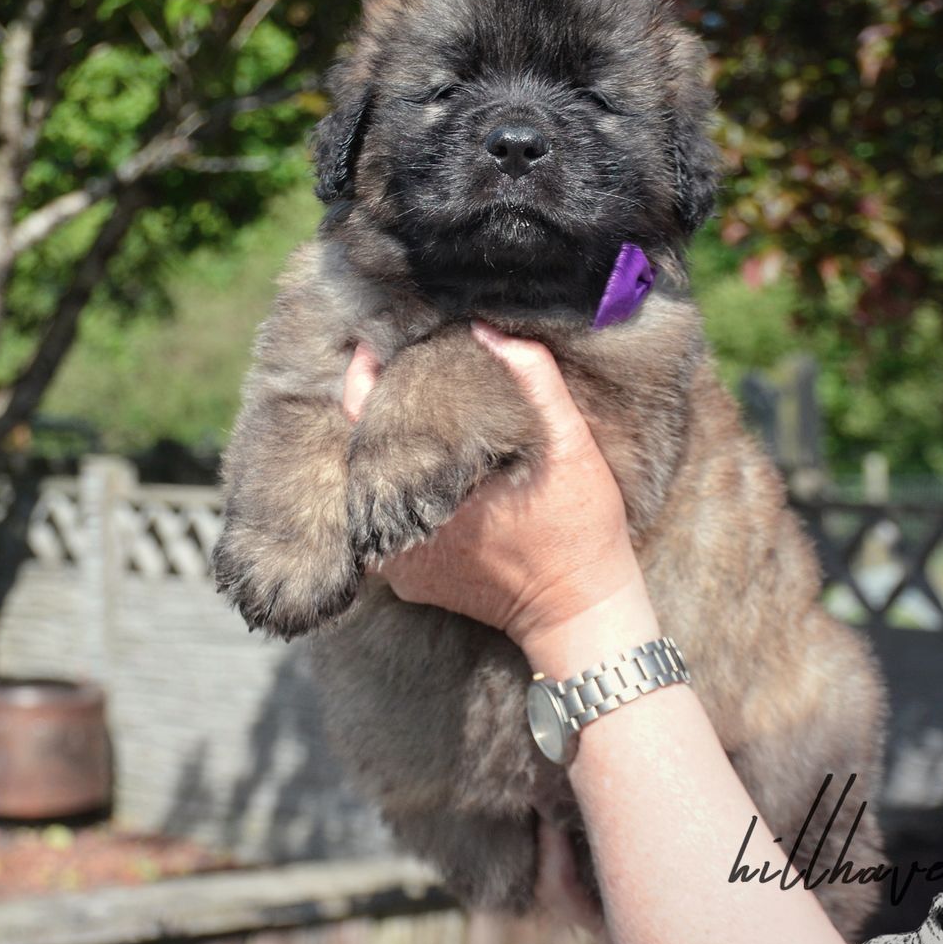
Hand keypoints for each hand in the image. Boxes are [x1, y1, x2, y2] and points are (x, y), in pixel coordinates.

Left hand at [341, 322, 650, 664]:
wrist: (581, 616)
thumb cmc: (582, 531)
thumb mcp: (572, 448)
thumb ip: (536, 383)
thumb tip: (489, 328)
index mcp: (428, 491)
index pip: (365, 422)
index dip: (364, 378)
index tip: (372, 345)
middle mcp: (398, 534)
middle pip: (360, 456)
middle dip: (373, 411)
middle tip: (386, 365)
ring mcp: (397, 564)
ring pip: (368, 493)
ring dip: (382, 455)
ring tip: (400, 411)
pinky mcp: (408, 582)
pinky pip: (382, 527)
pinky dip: (394, 495)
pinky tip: (418, 468)